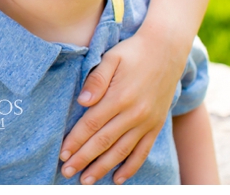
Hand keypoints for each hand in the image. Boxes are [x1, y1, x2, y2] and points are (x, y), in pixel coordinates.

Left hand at [59, 28, 186, 183]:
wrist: (167, 49)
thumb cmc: (133, 51)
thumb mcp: (111, 57)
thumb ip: (96, 79)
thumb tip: (82, 101)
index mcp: (119, 96)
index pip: (92, 124)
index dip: (76, 141)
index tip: (62, 154)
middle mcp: (134, 113)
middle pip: (104, 142)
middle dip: (84, 159)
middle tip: (67, 173)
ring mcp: (147, 121)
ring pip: (122, 151)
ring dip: (103, 168)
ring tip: (87, 180)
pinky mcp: (156, 125)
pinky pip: (143, 151)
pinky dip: (131, 167)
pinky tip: (118, 179)